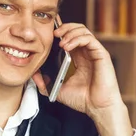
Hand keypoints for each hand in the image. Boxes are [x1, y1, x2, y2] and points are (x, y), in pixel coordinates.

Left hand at [33, 18, 133, 135]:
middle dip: (64, 28)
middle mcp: (87, 53)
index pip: (70, 37)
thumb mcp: (58, 90)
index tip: (49, 34)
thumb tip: (33, 75)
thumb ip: (45, 83)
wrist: (97, 108)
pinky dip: (77, 39)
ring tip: (60, 42)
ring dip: (70, 33)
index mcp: (78, 58)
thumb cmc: (82, 100)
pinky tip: (67, 46)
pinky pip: (90, 39)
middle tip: (53, 33)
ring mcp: (95, 53)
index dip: (61, 32)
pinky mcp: (101, 55)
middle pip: (77, 29)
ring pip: (83, 31)